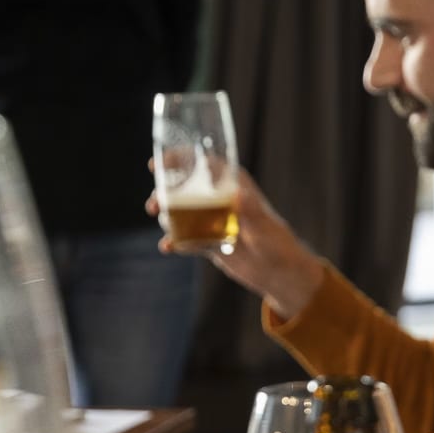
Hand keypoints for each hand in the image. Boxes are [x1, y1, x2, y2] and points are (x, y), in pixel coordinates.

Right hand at [146, 163, 324, 318]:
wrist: (280, 273)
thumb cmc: (278, 243)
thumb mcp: (263, 225)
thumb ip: (251, 210)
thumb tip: (237, 195)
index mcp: (235, 186)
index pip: (205, 164)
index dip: (181, 159)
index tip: (158, 163)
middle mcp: (222, 200)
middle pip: (187, 187)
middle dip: (165, 192)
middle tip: (153, 204)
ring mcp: (214, 221)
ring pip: (182, 212)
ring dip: (167, 216)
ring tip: (163, 224)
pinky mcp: (211, 242)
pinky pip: (186, 238)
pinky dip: (175, 241)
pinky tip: (168, 247)